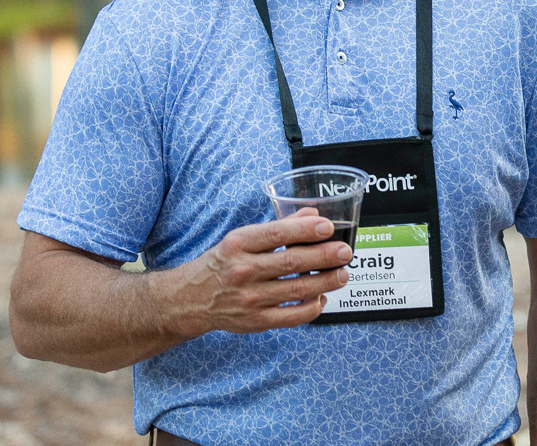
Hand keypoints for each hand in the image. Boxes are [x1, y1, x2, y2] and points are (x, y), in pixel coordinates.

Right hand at [170, 209, 353, 334]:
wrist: (190, 299)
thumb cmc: (222, 263)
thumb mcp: (241, 238)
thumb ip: (278, 227)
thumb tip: (313, 214)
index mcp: (238, 244)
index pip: (276, 234)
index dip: (304, 230)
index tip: (328, 227)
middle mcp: (243, 271)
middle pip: (291, 262)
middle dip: (324, 256)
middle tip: (346, 251)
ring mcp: (249, 299)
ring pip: (297, 290)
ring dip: (326, 281)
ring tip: (343, 274)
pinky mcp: (256, 321)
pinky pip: (292, 316)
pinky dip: (312, 307)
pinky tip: (322, 297)